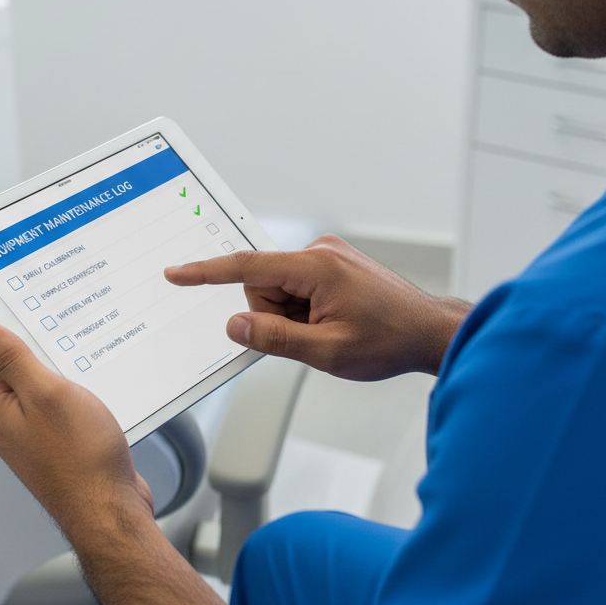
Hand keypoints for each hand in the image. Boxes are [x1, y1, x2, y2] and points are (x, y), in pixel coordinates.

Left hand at [0, 320, 153, 540]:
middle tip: (75, 349)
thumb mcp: (47, 392)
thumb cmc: (81, 457)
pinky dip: (80, 400)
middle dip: (49, 356)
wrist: (110, 510)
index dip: (21, 332)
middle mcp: (8, 425)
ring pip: (46, 391)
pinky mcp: (57, 448)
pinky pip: (63, 411)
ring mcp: (33, 439)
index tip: (43, 320)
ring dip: (69, 379)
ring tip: (90, 379)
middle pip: (22, 370)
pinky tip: (99, 401)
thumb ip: (12, 358)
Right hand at [165, 234, 472, 380]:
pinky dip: (304, 309)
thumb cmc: (389, 340)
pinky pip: (296, 287)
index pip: (246, 267)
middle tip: (312, 336)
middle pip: (262, 285)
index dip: (207, 272)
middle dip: (275, 315)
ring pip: (279, 289)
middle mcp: (320, 251)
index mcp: (316, 266)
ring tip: (330, 328)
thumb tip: (236, 325)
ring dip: (293, 315)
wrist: (428, 331)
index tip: (177, 273)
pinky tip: (332, 321)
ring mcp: (327, 256)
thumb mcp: (327, 352)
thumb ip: (276, 338)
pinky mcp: (332, 264)